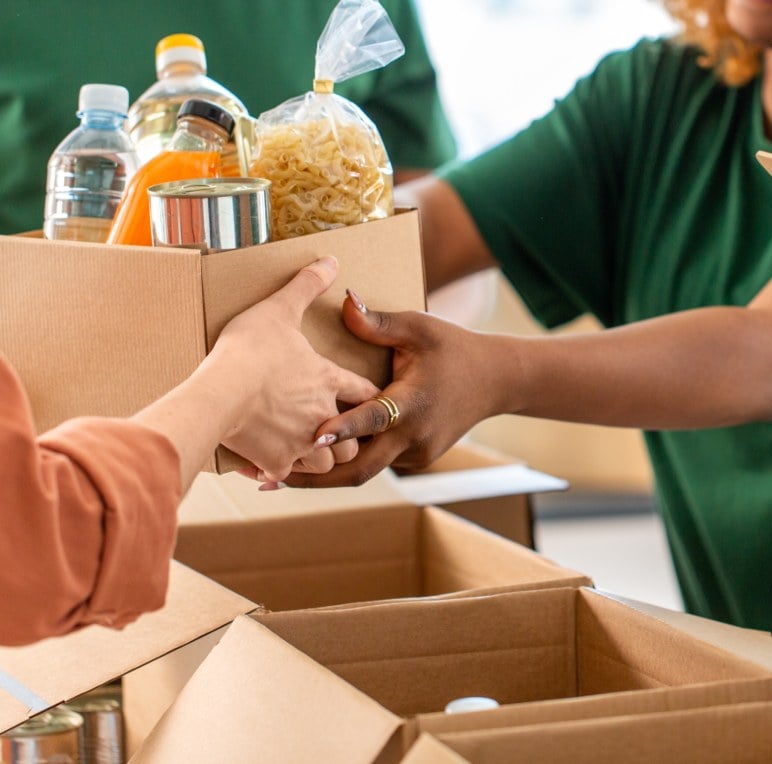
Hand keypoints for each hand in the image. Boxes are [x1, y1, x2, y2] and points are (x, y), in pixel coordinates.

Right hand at [200, 257, 378, 481]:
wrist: (220, 393)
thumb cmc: (250, 349)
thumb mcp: (279, 308)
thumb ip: (306, 285)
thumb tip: (330, 260)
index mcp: (327, 379)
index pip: (364, 392)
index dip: (370, 396)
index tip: (371, 400)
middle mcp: (322, 414)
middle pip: (353, 436)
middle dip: (350, 436)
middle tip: (338, 430)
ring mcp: (300, 442)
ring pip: (327, 463)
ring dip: (320, 458)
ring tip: (307, 450)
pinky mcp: (275, 462)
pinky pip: (286, 475)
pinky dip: (279, 472)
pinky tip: (266, 465)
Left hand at [278, 289, 504, 487]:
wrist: (496, 381)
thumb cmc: (454, 348)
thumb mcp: (419, 328)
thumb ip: (379, 322)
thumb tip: (344, 300)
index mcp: (413, 402)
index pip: (373, 419)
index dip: (343, 430)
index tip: (311, 438)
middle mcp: (413, 436)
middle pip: (360, 470)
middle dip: (315, 477)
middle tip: (268, 477)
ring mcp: (416, 453)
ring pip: (365, 470)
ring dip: (325, 474)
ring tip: (275, 474)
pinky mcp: (415, 459)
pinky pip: (377, 463)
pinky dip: (348, 462)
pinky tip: (313, 462)